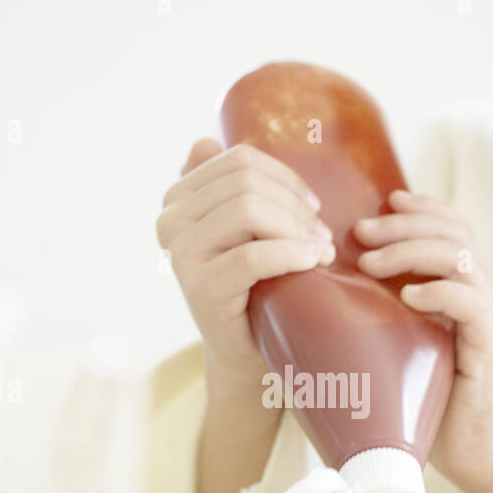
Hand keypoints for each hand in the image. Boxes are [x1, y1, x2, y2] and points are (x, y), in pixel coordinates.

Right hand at [156, 140, 335, 386]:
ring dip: (297, 228)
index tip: (312, 207)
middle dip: (294, 206)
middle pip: (246, 184)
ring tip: (320, 252)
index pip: (239, 161)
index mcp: (178, 200)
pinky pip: (253, 255)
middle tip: (322, 235)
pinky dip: (291, 254)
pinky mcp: (201, 289)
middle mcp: (170, 223)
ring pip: (249, 211)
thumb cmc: (254, 286)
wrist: (248, 351)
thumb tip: (204, 140)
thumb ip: (227, 187)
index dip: (285, 178)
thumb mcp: (244, 231)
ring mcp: (181, 256)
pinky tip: (312, 262)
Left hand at [352, 189, 492, 492]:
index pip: (451, 229)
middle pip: (455, 232)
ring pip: (461, 258)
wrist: (479, 460)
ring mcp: (490, 321)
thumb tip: (306, 317)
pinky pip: (471, 304)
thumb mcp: (398, 359)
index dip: (418, 208)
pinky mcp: (491, 349)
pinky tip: (407, 296)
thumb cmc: (430, 413)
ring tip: (372, 263)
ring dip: (412, 251)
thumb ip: (376, 329)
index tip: (379, 201)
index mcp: (461, 293)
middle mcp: (480, 298)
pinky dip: (438, 292)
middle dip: (405, 223)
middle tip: (360, 232)